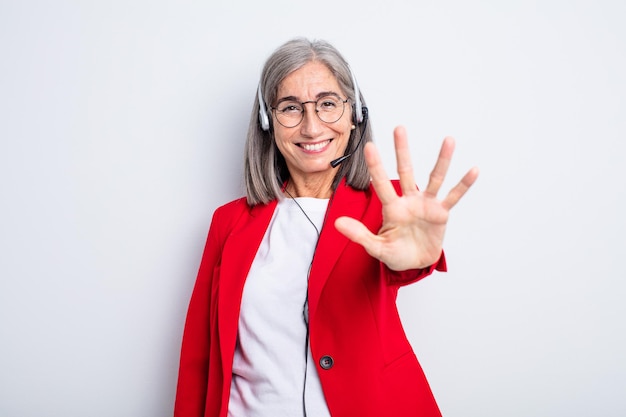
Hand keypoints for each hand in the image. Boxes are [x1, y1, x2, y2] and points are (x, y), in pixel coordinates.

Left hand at [334, 126, 478, 270]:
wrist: (415, 264)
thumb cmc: (395, 254)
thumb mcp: (376, 248)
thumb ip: (359, 235)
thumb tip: (337, 223)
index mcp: (392, 208)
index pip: (381, 184)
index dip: (376, 166)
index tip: (369, 146)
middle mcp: (409, 201)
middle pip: (406, 171)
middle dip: (402, 151)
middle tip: (399, 128)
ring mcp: (426, 205)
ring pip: (434, 178)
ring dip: (442, 160)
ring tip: (449, 140)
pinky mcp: (441, 213)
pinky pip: (453, 196)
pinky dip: (463, 185)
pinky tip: (473, 170)